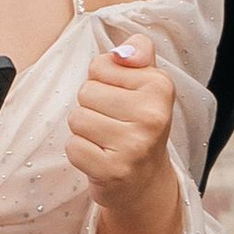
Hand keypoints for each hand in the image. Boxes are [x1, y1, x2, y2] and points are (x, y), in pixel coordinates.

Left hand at [66, 28, 177, 218]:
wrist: (145, 181)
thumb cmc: (139, 124)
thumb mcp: (147, 82)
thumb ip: (138, 52)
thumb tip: (122, 51)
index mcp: (160, 87)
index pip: (101, 65)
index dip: (103, 81)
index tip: (123, 99)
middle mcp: (152, 116)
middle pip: (86, 91)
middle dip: (92, 106)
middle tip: (114, 122)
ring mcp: (134, 146)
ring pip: (77, 118)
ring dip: (85, 130)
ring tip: (106, 140)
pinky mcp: (113, 171)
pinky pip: (73, 147)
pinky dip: (81, 152)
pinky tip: (100, 157)